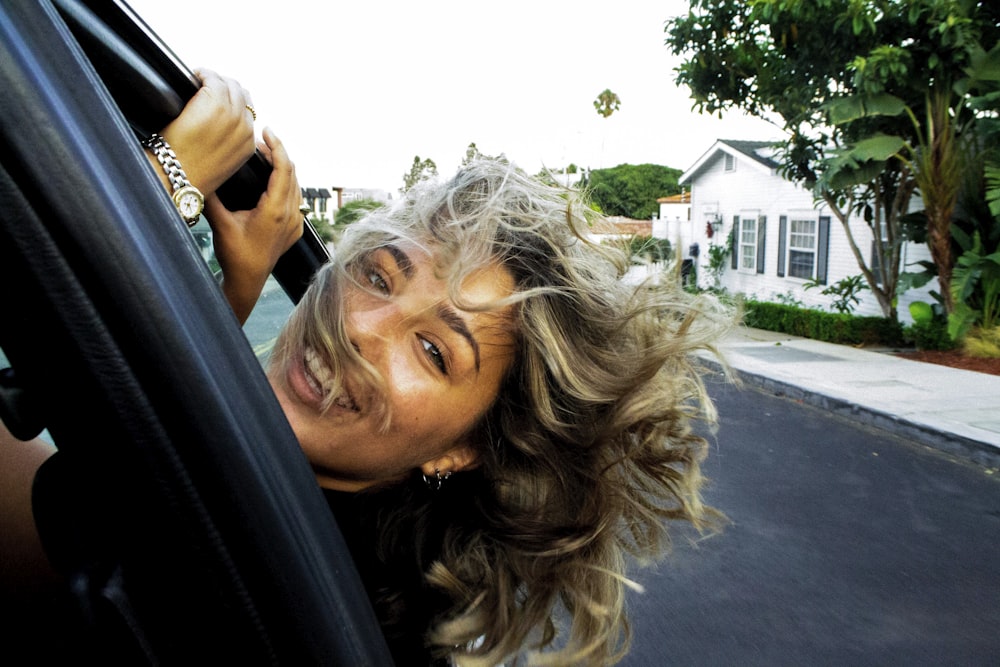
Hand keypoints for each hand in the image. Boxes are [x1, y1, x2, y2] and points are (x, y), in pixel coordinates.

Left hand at [158, 68, 256, 194]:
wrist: (179, 176)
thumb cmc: (192, 172)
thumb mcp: (220, 163)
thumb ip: (227, 144)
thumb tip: (218, 129)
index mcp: (248, 143)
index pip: (249, 111)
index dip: (233, 101)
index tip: (219, 98)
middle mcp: (245, 127)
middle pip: (241, 94)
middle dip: (225, 88)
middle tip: (207, 86)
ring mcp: (231, 114)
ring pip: (229, 84)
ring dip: (213, 79)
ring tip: (200, 81)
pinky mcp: (215, 103)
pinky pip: (212, 78)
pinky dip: (203, 74)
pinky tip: (194, 77)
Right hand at [205, 127, 303, 323]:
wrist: (248, 281)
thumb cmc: (235, 255)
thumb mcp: (220, 223)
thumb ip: (211, 196)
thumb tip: (198, 172)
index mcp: (276, 210)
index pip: (283, 168)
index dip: (276, 145)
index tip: (266, 130)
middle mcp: (290, 214)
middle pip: (292, 172)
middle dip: (277, 152)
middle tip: (260, 139)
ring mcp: (295, 223)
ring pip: (295, 185)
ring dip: (282, 167)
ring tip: (264, 155)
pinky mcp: (294, 229)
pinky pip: (295, 198)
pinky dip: (286, 183)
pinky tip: (272, 179)